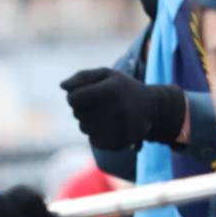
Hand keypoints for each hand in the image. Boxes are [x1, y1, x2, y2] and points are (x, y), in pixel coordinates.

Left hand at [61, 68, 185, 149]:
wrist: (154, 107)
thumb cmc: (123, 88)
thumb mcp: (105, 74)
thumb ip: (82, 77)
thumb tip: (62, 86)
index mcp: (112, 89)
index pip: (74, 98)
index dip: (74, 97)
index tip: (83, 95)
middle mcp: (118, 109)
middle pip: (77, 114)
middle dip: (82, 109)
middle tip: (99, 104)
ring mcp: (121, 128)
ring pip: (84, 128)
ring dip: (88, 122)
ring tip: (105, 114)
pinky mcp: (122, 142)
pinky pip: (94, 141)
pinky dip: (96, 134)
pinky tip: (108, 126)